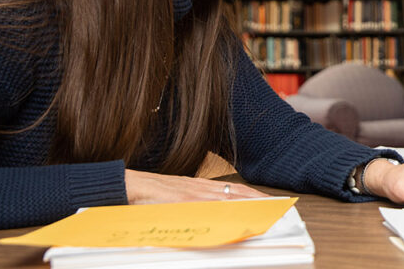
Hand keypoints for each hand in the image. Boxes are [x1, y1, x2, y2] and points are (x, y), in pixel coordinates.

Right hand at [125, 169, 269, 203]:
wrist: (128, 185)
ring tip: (263, 211)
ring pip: (226, 197)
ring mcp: (192, 192)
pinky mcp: (181, 198)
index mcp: (201, 187)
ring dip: (246, 203)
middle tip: (276, 207)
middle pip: (236, 192)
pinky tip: (232, 214)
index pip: (235, 190)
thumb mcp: (178, 200)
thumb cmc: (152, 195)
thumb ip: (196, 207)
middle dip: (257, 200)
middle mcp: (201, 188)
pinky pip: (206, 204)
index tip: (270, 202)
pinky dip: (221, 209)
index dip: (254, 196)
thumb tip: (214, 219)